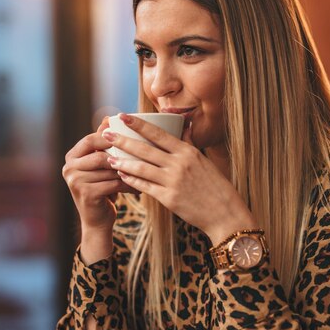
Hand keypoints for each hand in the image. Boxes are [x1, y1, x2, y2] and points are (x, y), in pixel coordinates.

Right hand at [62, 117, 138, 233]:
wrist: (97, 221)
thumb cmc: (103, 189)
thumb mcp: (102, 165)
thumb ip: (103, 144)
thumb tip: (108, 117)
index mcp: (71, 157)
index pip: (91, 139)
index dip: (110, 137)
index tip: (131, 136)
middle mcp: (69, 168)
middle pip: (100, 154)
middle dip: (121, 154)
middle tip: (142, 154)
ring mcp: (75, 181)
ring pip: (109, 169)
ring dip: (128, 170)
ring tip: (145, 170)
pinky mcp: (86, 194)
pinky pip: (113, 183)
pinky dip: (129, 184)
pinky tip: (140, 187)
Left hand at [103, 114, 257, 244]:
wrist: (224, 213)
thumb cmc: (215, 185)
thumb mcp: (204, 160)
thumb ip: (190, 142)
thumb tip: (185, 123)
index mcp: (188, 152)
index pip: (158, 133)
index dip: (138, 124)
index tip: (122, 116)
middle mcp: (179, 164)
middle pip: (145, 149)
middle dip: (123, 141)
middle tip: (105, 135)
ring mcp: (173, 181)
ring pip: (141, 168)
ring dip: (122, 162)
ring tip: (109, 157)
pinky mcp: (168, 198)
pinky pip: (144, 187)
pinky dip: (131, 180)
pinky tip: (121, 175)